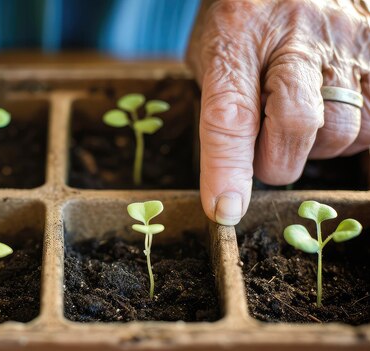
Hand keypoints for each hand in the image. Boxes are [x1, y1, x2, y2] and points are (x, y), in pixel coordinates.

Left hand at [187, 0, 369, 224]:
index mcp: (237, 36)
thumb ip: (222, 107)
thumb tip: (231, 179)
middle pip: (298, 126)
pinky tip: (333, 122)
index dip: (228, 167)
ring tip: (299, 121)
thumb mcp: (212, 53)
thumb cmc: (242, 21)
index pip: (231, 114)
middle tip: (263, 149)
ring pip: (345, 129)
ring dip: (316, 146)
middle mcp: (297, 38)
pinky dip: (353, 137)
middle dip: (274, 159)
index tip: (224, 209)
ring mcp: (347, 44)